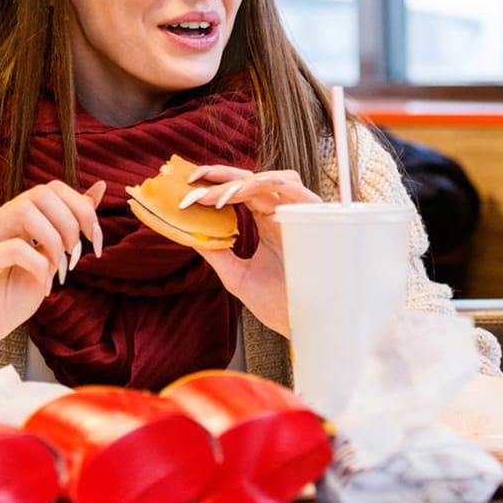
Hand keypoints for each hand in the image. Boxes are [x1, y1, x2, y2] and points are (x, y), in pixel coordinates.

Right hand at [0, 180, 105, 355]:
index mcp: (18, 217)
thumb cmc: (12, 296)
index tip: (96, 241)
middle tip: (75, 255)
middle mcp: (1, 219)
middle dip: (71, 221)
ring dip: (53, 238)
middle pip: (41, 192)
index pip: (53, 188)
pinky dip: (38, 264)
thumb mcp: (52, 259)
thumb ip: (70, 226)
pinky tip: (43, 283)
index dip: (82, 209)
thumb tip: (99, 188)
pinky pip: (14, 247)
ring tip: (59, 267)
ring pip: (25, 210)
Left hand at [186, 165, 320, 336]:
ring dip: (243, 181)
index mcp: (269, 223)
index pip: (242, 191)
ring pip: (274, 180)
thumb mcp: (237, 276)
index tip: (188, 186)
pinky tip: (241, 194)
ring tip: (215, 195)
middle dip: (223, 175)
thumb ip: (216, 252)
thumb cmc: (281, 305)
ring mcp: (301, 217)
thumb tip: (188, 233)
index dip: (217, 184)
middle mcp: (286, 216)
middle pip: (254, 179)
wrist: (307, 328)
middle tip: (195, 178)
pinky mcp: (314, 221)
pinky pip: (293, 191)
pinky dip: (266, 187)